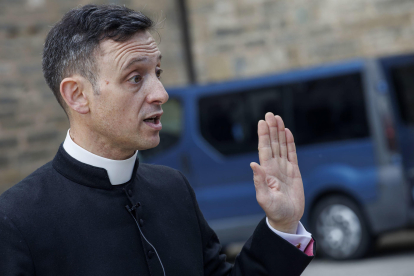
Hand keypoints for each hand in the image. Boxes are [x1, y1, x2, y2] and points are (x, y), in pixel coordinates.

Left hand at [250, 113, 304, 233]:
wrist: (286, 218)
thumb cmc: (274, 210)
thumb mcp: (264, 198)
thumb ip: (259, 181)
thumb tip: (253, 163)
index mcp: (266, 171)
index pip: (264, 149)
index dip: (264, 135)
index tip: (262, 122)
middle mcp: (274, 166)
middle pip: (273, 143)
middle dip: (271, 129)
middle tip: (270, 114)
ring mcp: (284, 168)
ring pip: (281, 145)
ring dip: (280, 132)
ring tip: (278, 118)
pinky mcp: (294, 171)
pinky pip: (292, 154)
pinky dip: (290, 143)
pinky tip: (287, 132)